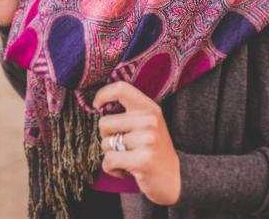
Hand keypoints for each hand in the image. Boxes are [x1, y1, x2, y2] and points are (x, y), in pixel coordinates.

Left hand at [94, 81, 180, 205]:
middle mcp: (149, 120)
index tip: (97, 104)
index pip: (121, 89)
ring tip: (127, 158)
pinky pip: (108, 161)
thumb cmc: (153, 149)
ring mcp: (147, 140)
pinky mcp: (142, 160)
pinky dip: (111, 169)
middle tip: (121, 146)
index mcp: (150, 108)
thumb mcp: (148, 124)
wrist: (172, 178)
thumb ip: (130, 112)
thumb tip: (99, 102)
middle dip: (106, 137)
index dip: (103, 94)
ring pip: (105, 144)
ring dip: (110, 155)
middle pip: (105, 122)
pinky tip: (125, 170)